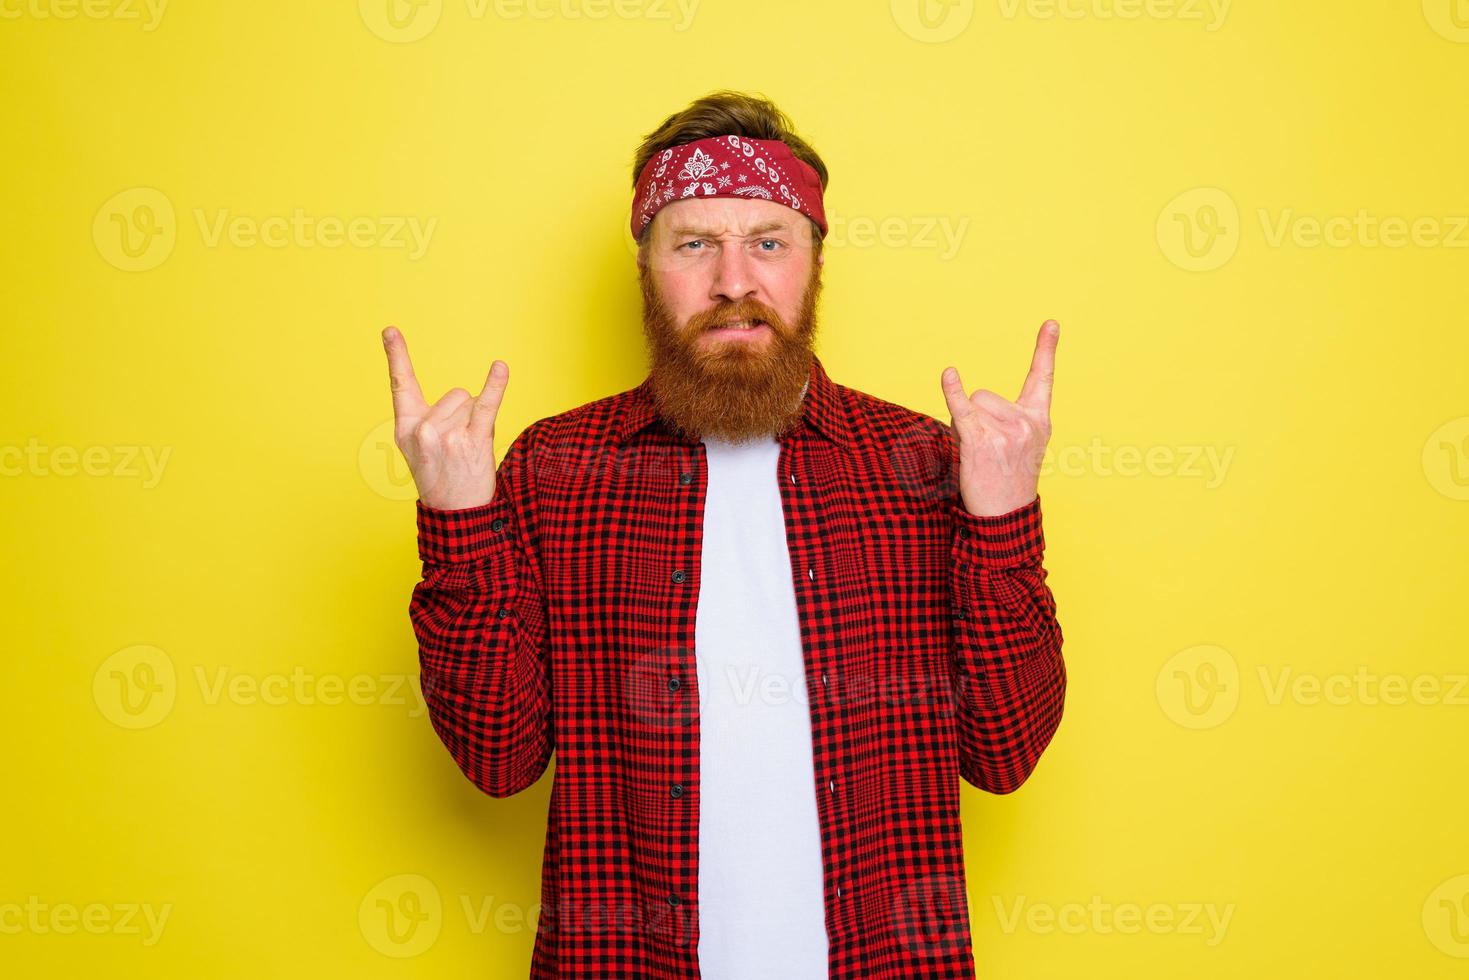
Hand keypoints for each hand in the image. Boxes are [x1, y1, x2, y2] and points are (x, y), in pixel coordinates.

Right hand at [382, 326, 507, 510]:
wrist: (454, 513)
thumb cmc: (441, 476)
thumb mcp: (418, 448)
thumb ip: (427, 418)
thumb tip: (464, 398)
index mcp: (406, 427)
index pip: (401, 384)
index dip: (396, 355)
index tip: (390, 330)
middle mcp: (423, 429)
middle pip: (456, 394)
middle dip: (464, 414)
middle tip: (459, 446)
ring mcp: (447, 435)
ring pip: (473, 402)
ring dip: (478, 422)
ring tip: (469, 450)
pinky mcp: (472, 440)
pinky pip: (487, 405)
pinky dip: (496, 385)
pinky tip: (500, 368)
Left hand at [940, 319, 1057, 517]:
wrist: (1005, 516)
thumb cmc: (1007, 479)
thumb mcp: (1020, 445)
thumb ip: (1006, 418)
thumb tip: (966, 398)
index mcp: (1039, 420)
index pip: (1042, 378)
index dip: (1046, 349)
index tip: (1051, 322)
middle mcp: (1026, 423)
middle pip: (985, 396)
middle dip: (977, 417)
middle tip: (987, 450)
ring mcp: (1005, 433)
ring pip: (971, 406)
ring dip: (964, 427)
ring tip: (978, 455)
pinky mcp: (981, 442)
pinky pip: (962, 410)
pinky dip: (952, 393)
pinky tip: (949, 374)